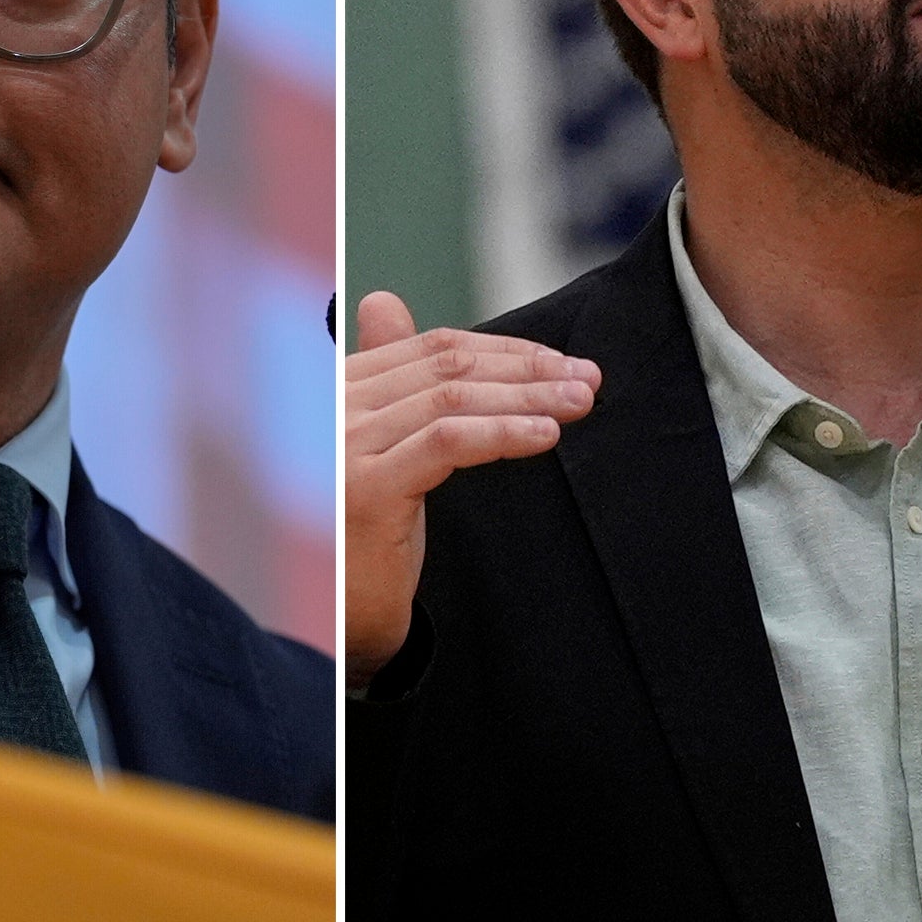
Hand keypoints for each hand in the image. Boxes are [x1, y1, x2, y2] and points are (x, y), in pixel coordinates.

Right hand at [341, 291, 598, 688]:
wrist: (343, 620)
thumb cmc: (368, 535)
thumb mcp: (381, 446)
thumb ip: (391, 378)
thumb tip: (383, 301)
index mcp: (338, 389)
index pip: (433, 348)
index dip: (505, 350)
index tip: (563, 362)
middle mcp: (333, 408)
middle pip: (447, 367)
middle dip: (527, 369)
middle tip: (588, 377)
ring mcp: (343, 446)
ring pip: (452, 399)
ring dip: (527, 396)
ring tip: (579, 402)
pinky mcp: (365, 488)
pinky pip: (447, 441)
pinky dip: (503, 431)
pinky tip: (545, 434)